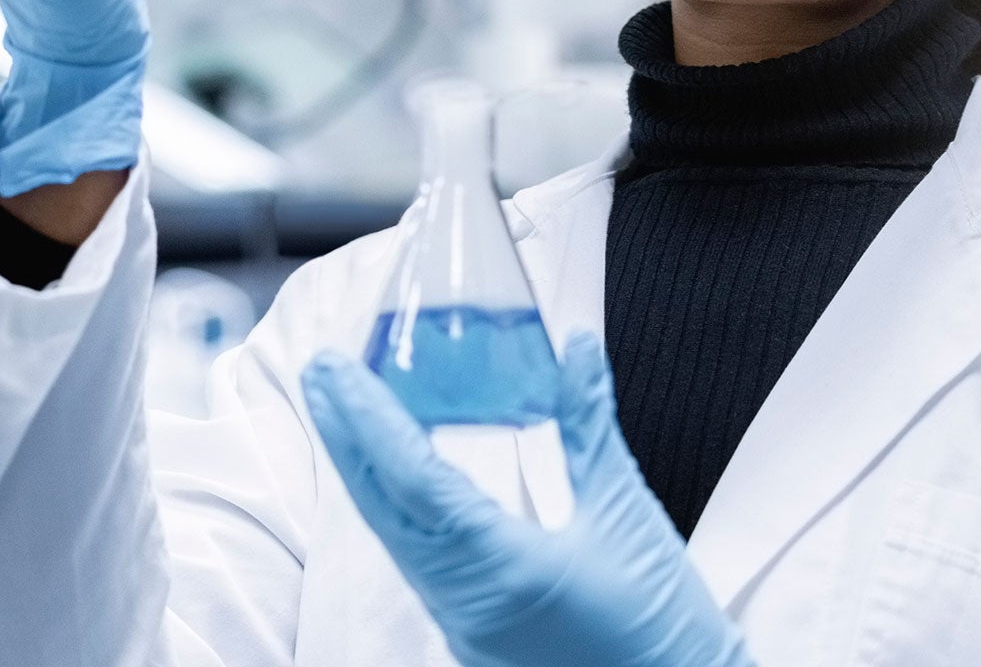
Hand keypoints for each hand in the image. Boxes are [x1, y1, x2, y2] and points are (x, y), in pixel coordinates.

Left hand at [301, 332, 753, 666]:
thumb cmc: (661, 620)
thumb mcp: (626, 511)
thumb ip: (590, 424)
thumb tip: (575, 346)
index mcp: (501, 567)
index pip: (414, 478)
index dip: (370, 417)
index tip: (335, 368)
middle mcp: (465, 601)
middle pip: (384, 507)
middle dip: (346, 435)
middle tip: (319, 372)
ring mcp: (462, 624)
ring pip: (394, 536)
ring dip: (366, 470)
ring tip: (346, 411)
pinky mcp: (473, 633)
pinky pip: (417, 560)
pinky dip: (397, 506)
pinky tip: (395, 474)